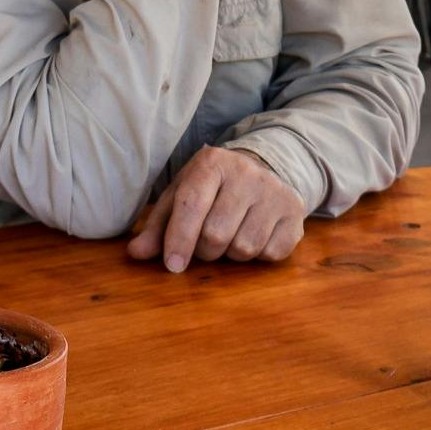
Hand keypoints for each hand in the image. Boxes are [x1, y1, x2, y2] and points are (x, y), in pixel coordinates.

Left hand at [126, 146, 306, 271]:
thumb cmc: (211, 189)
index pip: (191, 206)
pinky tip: (254, 236)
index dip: (179, 239)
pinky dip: (257, 256)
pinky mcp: (295, 212)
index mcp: (212, 164)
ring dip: (231, 254)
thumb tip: (135, 253)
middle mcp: (246, 173)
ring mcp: (275, 192)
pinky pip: (271, 253)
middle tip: (206, 244)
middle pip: (216, 234)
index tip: (172, 266)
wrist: (263, 170)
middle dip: (205, 250)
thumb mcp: (181, 197)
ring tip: (230, 237)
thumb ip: (157, 226)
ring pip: (244, 248)